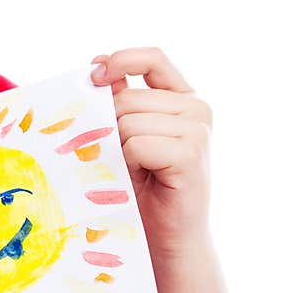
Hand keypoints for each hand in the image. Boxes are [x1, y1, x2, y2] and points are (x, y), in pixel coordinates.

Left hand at [90, 47, 212, 258]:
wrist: (165, 234)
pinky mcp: (190, 153)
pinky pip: (135, 143)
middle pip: (127, 98)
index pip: (152, 58)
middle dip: (110, 127)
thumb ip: (118, 100)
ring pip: (128, 121)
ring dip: (119, 149)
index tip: (94, 76)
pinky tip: (144, 177)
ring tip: (136, 170)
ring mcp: (197, 129)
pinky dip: (128, 162)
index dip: (120, 60)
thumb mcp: (125, 135)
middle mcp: (196, 108)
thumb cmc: (141, 185)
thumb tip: (97, 64)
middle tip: (122, 158)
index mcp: (181, 97)